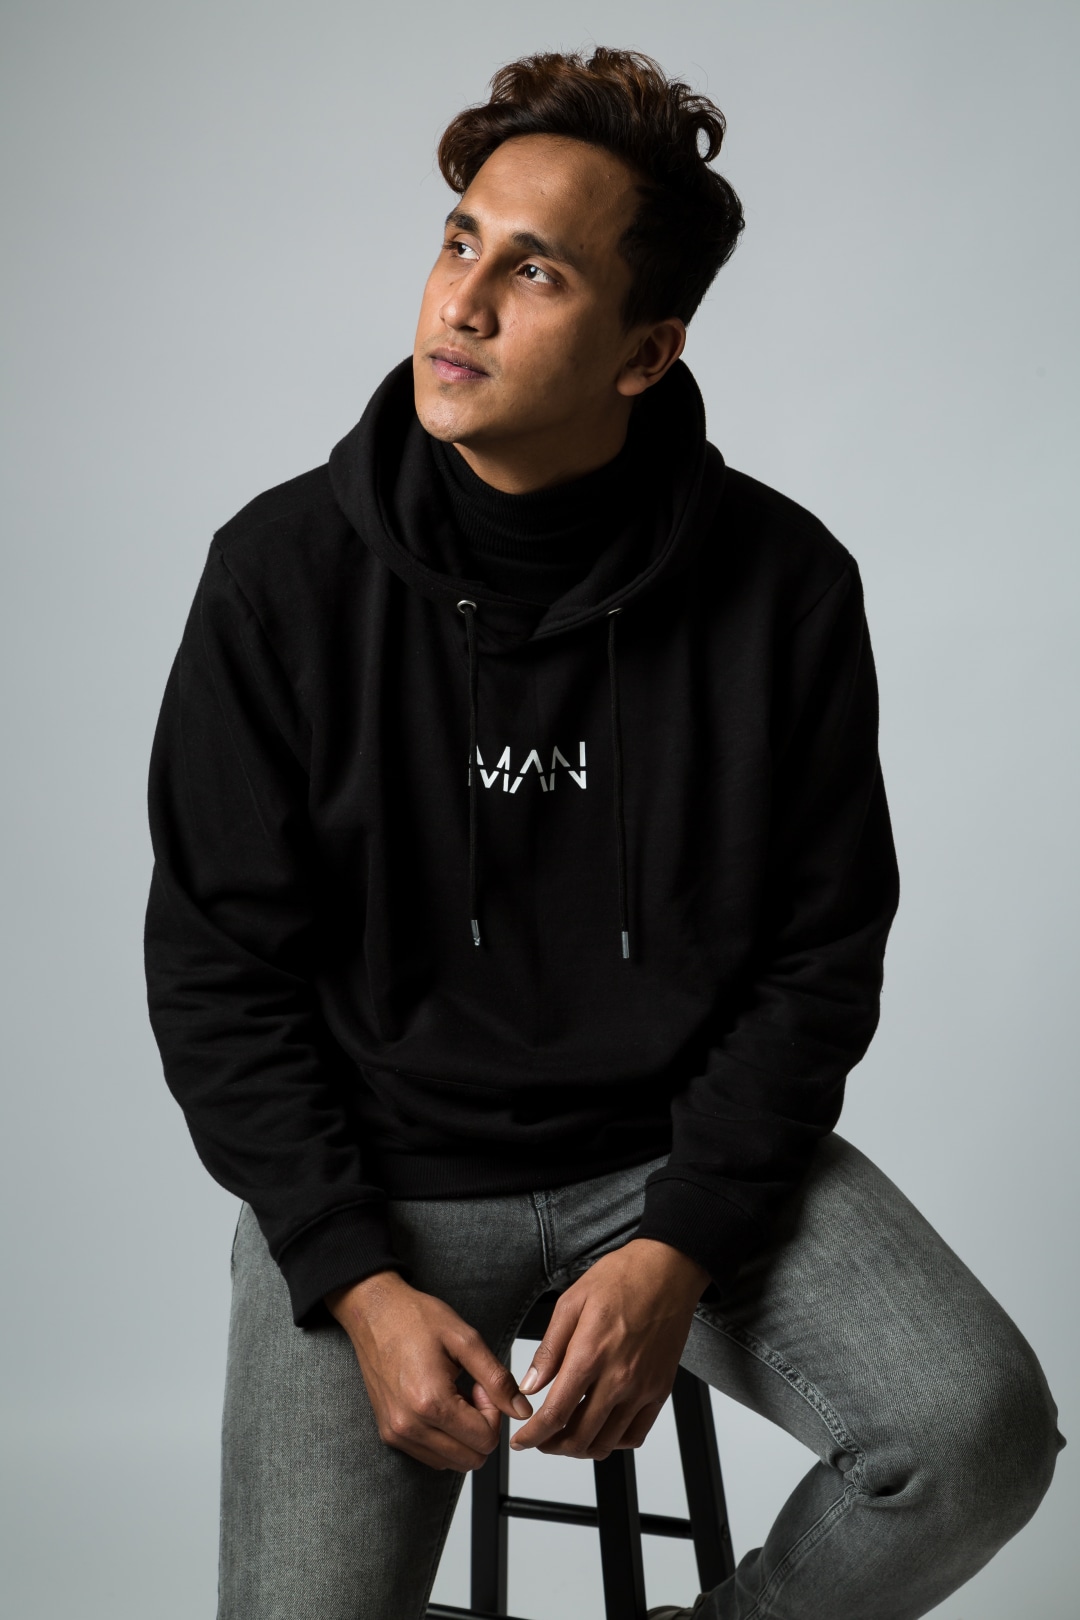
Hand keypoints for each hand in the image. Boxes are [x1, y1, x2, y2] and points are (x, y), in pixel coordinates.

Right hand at [326, 1271, 532, 1471]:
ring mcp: (396, 1433)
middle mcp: (409, 1426)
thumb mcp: (466, 1340)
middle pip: (471, 1459)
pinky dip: (444, 1438)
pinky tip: (438, 1404)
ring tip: (453, 1395)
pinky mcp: (389, 1434)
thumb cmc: (414, 1319)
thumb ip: (497, 1379)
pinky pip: (430, 1456)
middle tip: (471, 1391)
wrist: (374, 1313)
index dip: (494, 1413)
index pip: (485, 1440)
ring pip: (451, 1462)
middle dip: (481, 1428)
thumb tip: (521, 1410)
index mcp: (431, 1403)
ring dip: (462, 1435)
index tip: (481, 1385)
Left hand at [508, 1239, 709, 1460]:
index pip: (555, 1415)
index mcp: (590, 1355)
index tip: (521, 1442)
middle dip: (552, 1446)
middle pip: (580, 1438)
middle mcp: (619, 1379)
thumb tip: (530, 1385)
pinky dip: (613, 1442)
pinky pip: (635, 1435)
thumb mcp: (571, 1302)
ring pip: (606, 1442)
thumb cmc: (621, 1278)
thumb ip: (549, 1349)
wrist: (668, 1271)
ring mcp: (642, 1388)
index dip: (533, 1436)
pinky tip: (600, 1428)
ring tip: (566, 1436)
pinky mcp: (660, 1390)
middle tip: (540, 1440)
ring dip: (580, 1448)